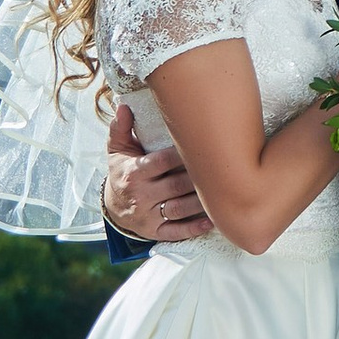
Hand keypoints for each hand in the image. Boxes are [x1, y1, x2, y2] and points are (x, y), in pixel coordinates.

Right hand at [102, 103, 211, 242]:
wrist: (113, 207)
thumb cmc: (123, 171)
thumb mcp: (117, 150)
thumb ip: (120, 128)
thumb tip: (124, 107)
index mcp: (134, 172)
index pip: (162, 162)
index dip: (183, 155)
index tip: (205, 145)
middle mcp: (141, 195)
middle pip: (176, 185)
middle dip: (200, 177)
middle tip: (224, 166)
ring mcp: (148, 216)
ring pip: (180, 209)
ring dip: (202, 201)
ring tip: (225, 191)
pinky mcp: (155, 232)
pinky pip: (177, 231)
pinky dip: (194, 228)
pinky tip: (212, 220)